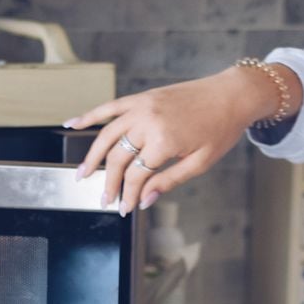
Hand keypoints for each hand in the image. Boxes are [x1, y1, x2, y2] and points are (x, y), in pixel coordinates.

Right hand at [64, 65, 299, 215]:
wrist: (232, 94)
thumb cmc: (220, 130)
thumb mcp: (200, 163)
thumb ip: (169, 181)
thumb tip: (144, 200)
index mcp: (164, 141)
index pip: (136, 176)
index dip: (128, 195)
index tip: (124, 209)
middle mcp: (148, 122)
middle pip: (117, 158)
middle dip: (109, 183)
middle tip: (105, 200)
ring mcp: (142, 107)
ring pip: (107, 136)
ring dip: (91, 157)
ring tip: (82, 175)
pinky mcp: (142, 98)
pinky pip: (109, 107)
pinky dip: (89, 116)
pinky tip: (71, 124)